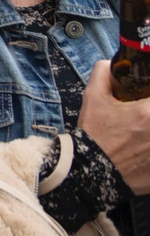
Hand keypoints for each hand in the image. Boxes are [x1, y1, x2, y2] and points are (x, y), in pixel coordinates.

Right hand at [80, 61, 149, 193]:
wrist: (91, 171)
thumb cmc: (95, 135)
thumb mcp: (93, 99)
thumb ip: (102, 74)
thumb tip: (110, 63)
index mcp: (149, 112)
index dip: (149, 96)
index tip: (145, 98)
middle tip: (142, 116)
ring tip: (141, 135)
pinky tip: (144, 150)